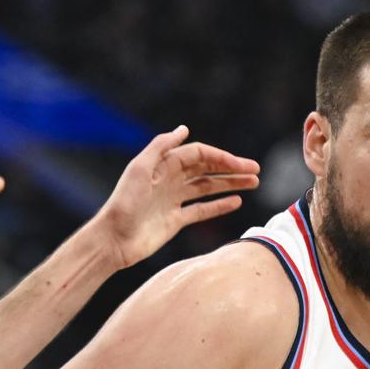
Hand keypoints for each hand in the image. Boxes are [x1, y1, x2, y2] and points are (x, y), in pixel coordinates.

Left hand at [89, 126, 259, 269]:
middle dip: (231, 169)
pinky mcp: (175, 220)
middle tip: (256, 172)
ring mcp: (174, 200)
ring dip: (230, 184)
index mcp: (164, 165)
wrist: (113, 240)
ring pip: (208, 188)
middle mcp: (170, 179)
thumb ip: (160, 146)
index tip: (242, 165)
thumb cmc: (123, 203)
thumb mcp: (139, 169)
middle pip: (207, 169)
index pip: (200, 155)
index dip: (222, 158)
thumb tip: (184, 129)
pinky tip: (236, 202)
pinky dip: (219, 205)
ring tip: (253, 183)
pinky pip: (201, 210)